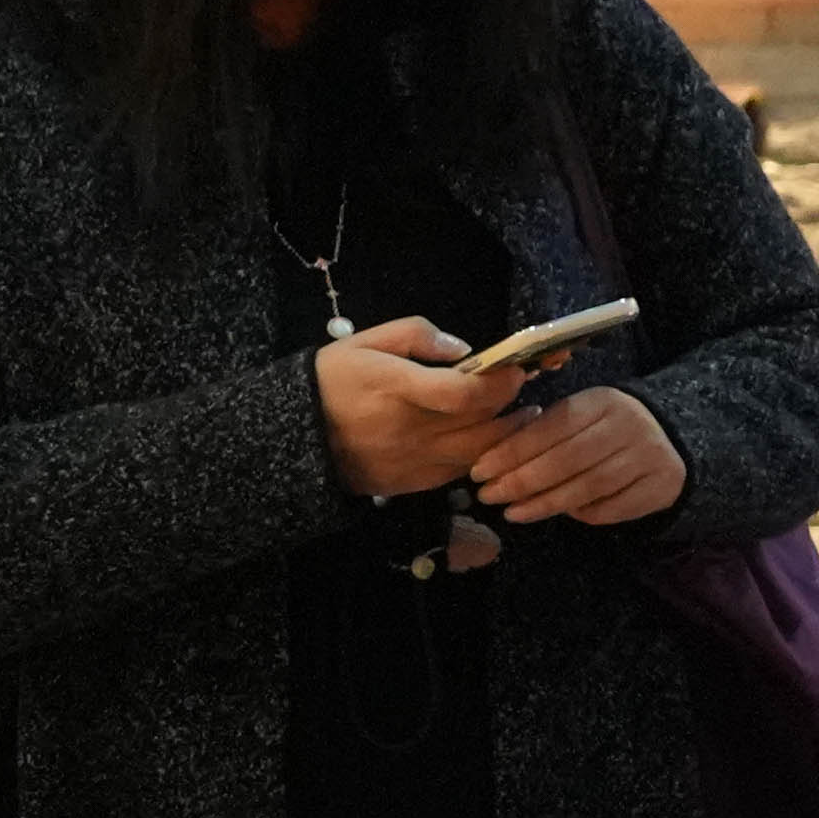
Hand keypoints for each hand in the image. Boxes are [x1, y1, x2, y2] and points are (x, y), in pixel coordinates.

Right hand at [311, 318, 525, 498]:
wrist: (295, 435)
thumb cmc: (332, 380)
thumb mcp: (364, 342)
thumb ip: (415, 335)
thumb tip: (464, 349)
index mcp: (396, 389)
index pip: (463, 393)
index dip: (499, 382)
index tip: (516, 367)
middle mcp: (409, 429)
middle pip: (480, 423)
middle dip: (511, 403)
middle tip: (523, 386)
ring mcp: (412, 460)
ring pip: (478, 453)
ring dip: (508, 434)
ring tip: (523, 414)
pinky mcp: (412, 482)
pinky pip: (459, 471)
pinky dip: (481, 456)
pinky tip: (490, 439)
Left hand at [469, 381, 692, 527]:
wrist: (670, 439)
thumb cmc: (606, 428)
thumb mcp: (579, 417)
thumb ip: (544, 432)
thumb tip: (493, 461)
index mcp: (603, 401)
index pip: (552, 427)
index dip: (513, 451)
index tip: (480, 471)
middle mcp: (629, 425)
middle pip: (568, 459)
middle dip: (522, 481)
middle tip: (490, 497)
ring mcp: (649, 457)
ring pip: (588, 487)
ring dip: (545, 503)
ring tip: (513, 513)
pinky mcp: (661, 486)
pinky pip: (612, 508)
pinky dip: (581, 513)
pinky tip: (558, 514)